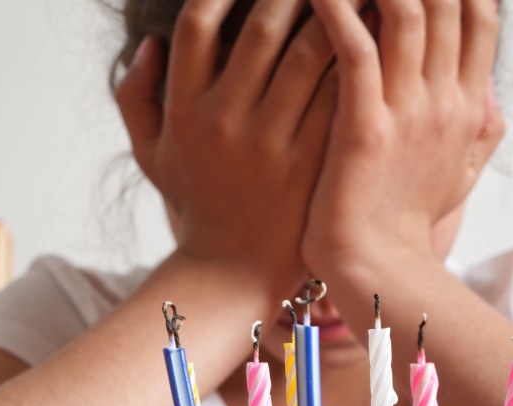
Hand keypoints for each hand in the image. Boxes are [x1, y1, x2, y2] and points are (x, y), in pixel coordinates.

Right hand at [115, 0, 338, 287]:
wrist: (236, 272)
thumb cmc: (198, 205)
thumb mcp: (151, 156)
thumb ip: (137, 98)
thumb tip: (148, 43)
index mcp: (185, 109)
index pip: (198, 23)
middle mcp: (226, 119)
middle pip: (263, 26)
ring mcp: (271, 141)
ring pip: (310, 52)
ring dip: (338, 10)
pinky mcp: (311, 162)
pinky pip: (339, 95)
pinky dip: (359, 60)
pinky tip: (376, 36)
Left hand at [302, 0, 504, 272]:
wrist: (379, 271)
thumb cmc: (408, 222)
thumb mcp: (459, 173)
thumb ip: (480, 129)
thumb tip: (491, 91)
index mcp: (465, 108)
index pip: (479, 19)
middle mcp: (444, 101)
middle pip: (447, 3)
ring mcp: (407, 114)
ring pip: (407, 12)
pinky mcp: (364, 128)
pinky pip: (354, 49)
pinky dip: (335, 8)